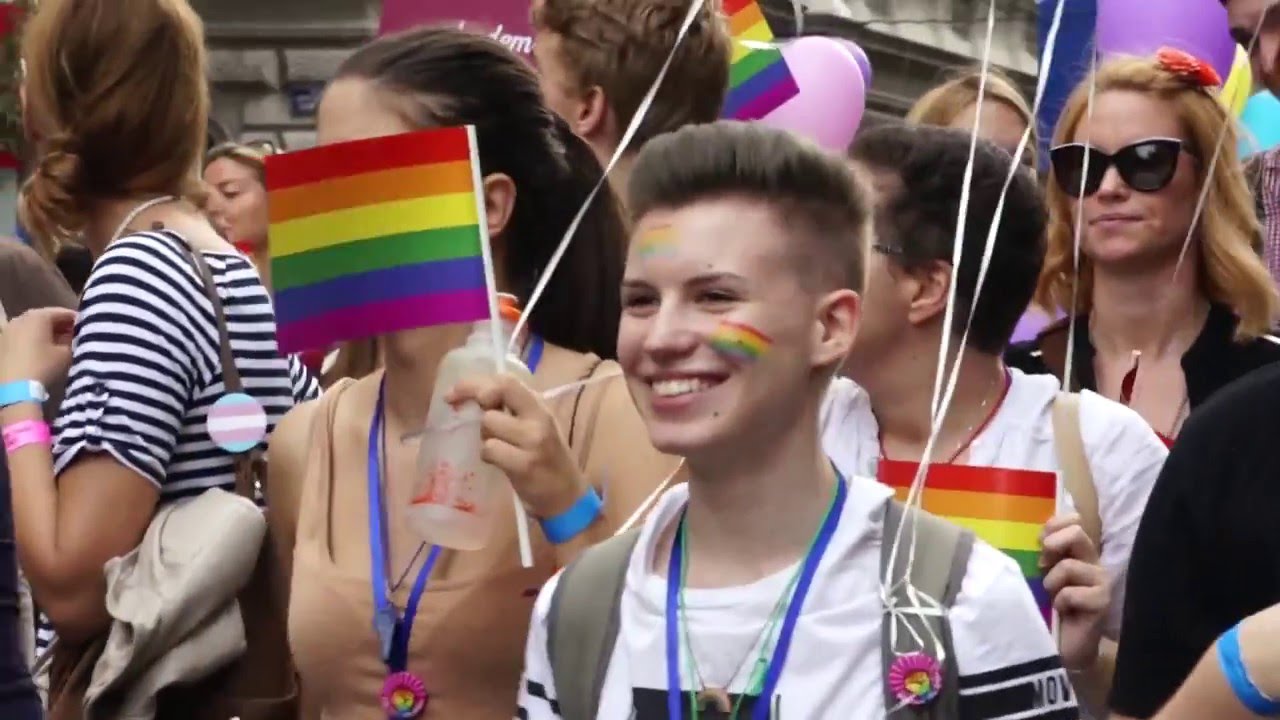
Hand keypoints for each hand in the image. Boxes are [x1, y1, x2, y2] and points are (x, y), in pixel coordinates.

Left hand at [0, 307, 76, 387]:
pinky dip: (33, 339)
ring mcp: (8, 329)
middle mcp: (21, 318)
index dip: (77, 320)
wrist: (14, 387)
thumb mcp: (66, 353)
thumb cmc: (43, 366)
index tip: (87, 329)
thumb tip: (74, 335)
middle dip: (61, 325)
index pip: (63, 312)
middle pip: (46, 318)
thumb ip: (73, 340)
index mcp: (38, 316)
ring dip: (46, 333)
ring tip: (59, 344)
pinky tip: (42, 350)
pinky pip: (22, 336)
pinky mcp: (2, 343)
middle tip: (74, 336)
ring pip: (33, 327)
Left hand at [445, 373, 587, 520]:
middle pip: (491, 402)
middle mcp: (538, 419)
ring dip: (486, 438)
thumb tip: (474, 395)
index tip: (453, 394)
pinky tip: (500, 463)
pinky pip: (489, 450)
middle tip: (484, 428)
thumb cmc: (547, 458)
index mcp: (539, 406)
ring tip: (499, 448)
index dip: (474, 383)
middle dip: (480, 415)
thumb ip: (513, 409)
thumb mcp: (535, 425)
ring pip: (488, 426)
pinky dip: (488, 457)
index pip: (505, 382)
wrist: (567, 494)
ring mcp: (533, 442)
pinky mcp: (525, 465)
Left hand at [1040, 513, 1109, 669]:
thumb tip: (1043, 535)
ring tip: (1053, 598)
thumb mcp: (1044, 573)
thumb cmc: (1051, 606)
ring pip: (1069, 566)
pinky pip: (1071, 593)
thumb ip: (1046, 553)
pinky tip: (1064, 611)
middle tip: (1045, 564)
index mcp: (1079, 552)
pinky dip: (1061, 602)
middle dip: (1054, 545)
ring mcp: (1102, 582)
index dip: (1055, 525)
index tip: (1042, 542)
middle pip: (1077, 533)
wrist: (1064, 643)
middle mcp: (1094, 562)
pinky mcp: (1103, 602)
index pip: (1074, 521)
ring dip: (1052, 582)